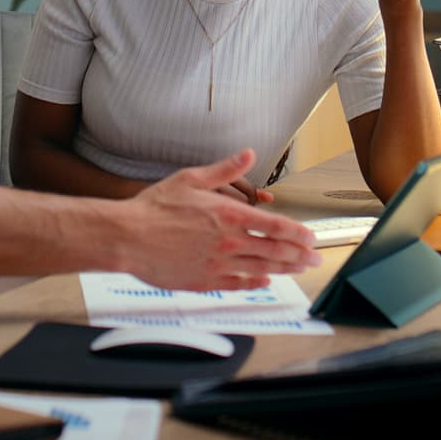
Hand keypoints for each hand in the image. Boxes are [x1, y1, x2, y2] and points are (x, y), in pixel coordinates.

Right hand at [121, 151, 316, 290]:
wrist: (126, 237)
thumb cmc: (154, 208)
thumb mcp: (191, 178)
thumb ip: (224, 169)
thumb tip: (248, 154)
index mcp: (230, 215)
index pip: (277, 226)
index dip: (299, 234)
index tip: (311, 238)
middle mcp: (230, 242)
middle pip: (276, 251)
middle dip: (300, 255)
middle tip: (314, 258)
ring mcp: (219, 265)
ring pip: (262, 269)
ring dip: (285, 270)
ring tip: (298, 270)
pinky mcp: (204, 282)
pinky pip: (238, 285)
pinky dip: (255, 283)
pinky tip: (264, 281)